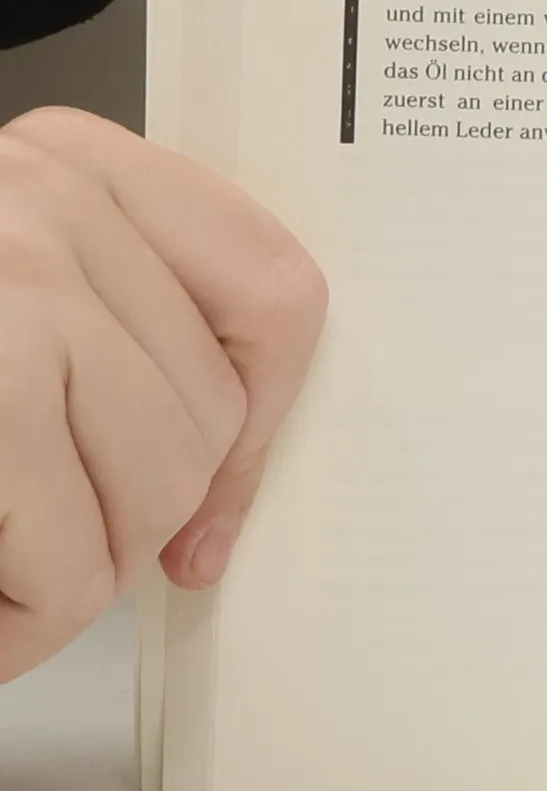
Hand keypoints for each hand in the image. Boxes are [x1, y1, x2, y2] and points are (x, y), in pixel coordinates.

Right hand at [0, 109, 325, 682]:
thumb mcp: (13, 285)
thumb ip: (113, 332)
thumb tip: (213, 500)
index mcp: (75, 163)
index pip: (276, 293)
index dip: (260, 422)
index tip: (212, 502)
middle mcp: (44, 206)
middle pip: (210, 416)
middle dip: (140, 518)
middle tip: (50, 550)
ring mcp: (10, 294)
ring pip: (154, 495)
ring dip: (74, 579)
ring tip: (5, 581)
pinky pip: (65, 563)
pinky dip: (22, 627)